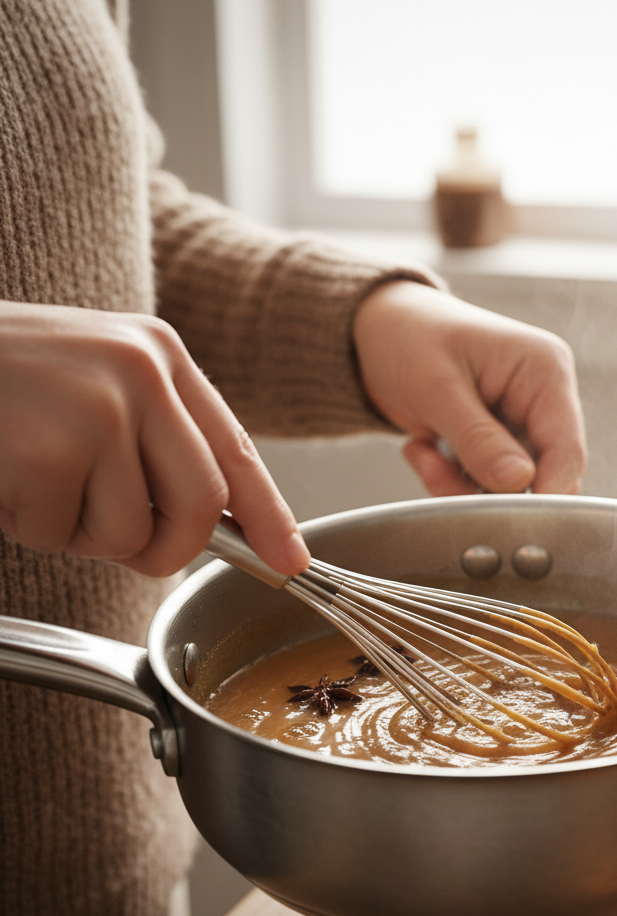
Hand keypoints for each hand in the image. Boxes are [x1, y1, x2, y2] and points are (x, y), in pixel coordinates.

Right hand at [0, 301, 309, 576]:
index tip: (289, 560)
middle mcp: (143, 372)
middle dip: (166, 549)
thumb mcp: (94, 385)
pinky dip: (27, 525)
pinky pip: (59, 533)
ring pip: (128, 531)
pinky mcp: (50, 447)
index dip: (267, 514)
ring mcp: (98, 406)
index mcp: (161, 356)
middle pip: (200, 505)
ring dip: (76, 531)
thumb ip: (154, 442)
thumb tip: (210, 526)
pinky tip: (3, 475)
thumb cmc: (1, 379)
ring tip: (33, 478)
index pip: (235, 449)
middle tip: (125, 548)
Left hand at [352, 282, 586, 494]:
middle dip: (489, 489)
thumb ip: (479, 438)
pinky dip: (451, 481)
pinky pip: (486, 484)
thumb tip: (518, 480)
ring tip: (421, 452)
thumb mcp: (437, 387)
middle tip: (437, 474)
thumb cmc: (409, 335)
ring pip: (512, 488)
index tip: (501, 511)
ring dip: (461, 486)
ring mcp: (521, 422)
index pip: (567, 451)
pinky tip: (423, 450)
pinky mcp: (498, 442)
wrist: (378, 329)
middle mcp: (542, 399)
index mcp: (545, 371)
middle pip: (543, 476)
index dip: (542, 491)